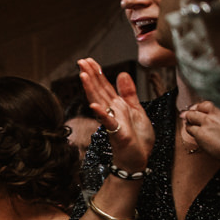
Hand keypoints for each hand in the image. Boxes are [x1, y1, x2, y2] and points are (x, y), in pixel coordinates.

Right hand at [79, 60, 154, 174]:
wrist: (137, 159)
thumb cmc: (137, 138)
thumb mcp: (137, 110)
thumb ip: (129, 93)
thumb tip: (121, 74)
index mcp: (116, 105)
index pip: (104, 86)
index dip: (97, 72)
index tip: (88, 60)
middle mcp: (111, 111)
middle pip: (99, 91)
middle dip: (90, 76)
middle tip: (81, 61)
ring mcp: (113, 122)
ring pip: (100, 102)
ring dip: (91, 89)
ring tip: (83, 75)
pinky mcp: (117, 133)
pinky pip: (108, 122)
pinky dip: (101, 114)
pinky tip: (94, 106)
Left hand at [181, 100, 219, 168]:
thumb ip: (208, 117)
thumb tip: (190, 113)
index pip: (205, 103)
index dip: (197, 107)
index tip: (194, 110)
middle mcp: (213, 116)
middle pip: (194, 109)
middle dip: (189, 114)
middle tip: (189, 119)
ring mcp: (207, 124)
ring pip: (190, 117)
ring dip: (188, 122)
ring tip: (194, 128)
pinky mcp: (200, 132)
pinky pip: (188, 128)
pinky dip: (189, 130)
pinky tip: (196, 134)